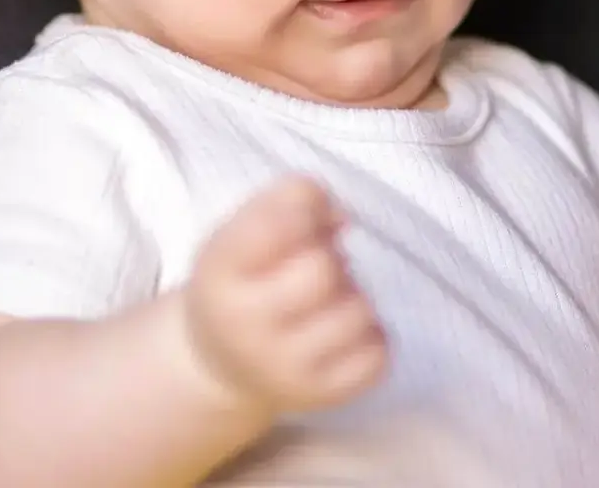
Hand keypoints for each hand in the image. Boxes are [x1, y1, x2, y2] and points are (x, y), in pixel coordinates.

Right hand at [183, 175, 386, 416]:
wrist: (221, 363)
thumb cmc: (242, 279)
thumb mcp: (242, 229)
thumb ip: (289, 201)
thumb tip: (342, 215)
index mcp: (221, 273)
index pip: (271, 227)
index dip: (302, 209)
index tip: (303, 216)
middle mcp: (246, 327)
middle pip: (321, 270)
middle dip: (327, 255)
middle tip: (312, 260)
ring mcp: (284, 369)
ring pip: (357, 312)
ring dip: (351, 294)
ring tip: (327, 298)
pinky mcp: (320, 396)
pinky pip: (377, 356)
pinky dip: (372, 335)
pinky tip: (345, 330)